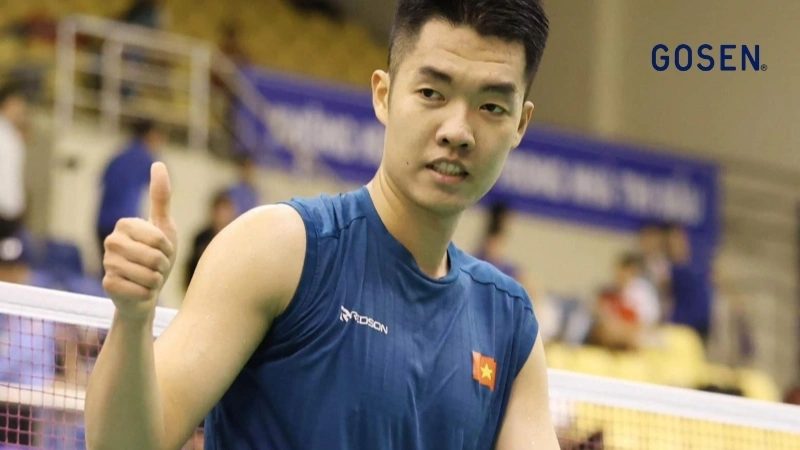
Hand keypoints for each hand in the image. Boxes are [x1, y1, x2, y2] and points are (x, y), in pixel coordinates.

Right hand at [102, 162, 177, 320]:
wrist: (146, 291)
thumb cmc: (157, 257)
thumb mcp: (164, 227)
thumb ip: (161, 197)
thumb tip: (157, 163)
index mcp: (125, 224)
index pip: (159, 238)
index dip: (167, 248)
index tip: (162, 250)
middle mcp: (111, 241)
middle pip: (154, 257)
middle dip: (163, 266)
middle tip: (156, 267)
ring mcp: (107, 263)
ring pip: (148, 275)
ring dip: (156, 280)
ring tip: (149, 278)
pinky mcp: (107, 284)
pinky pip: (140, 290)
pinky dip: (147, 293)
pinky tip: (139, 290)